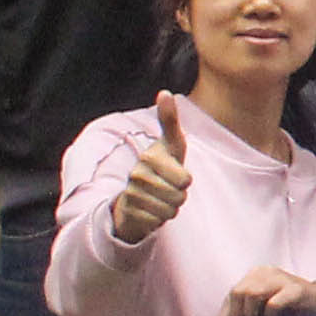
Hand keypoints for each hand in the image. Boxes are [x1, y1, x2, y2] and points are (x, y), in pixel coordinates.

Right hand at [110, 96, 192, 243]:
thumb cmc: (161, 166)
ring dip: (169, 208)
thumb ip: (170, 120)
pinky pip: (159, 223)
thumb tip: (164, 92)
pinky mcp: (129, 213)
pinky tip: (149, 210)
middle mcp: (137, 174)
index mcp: (150, 157)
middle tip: (166, 188)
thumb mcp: (171, 144)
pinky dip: (158, 220)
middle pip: (180, 197)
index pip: (186, 180)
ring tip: (158, 198)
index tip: (174, 173)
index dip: (185, 181)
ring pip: (171, 211)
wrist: (133, 196)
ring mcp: (131, 194)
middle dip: (178, 196)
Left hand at [220, 264, 315, 315]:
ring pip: (252, 294)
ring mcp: (281, 278)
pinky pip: (273, 304)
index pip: (232, 294)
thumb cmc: (289, 309)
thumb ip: (245, 314)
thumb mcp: (263, 309)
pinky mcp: (295, 289)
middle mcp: (266, 272)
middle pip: (239, 292)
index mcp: (255, 275)